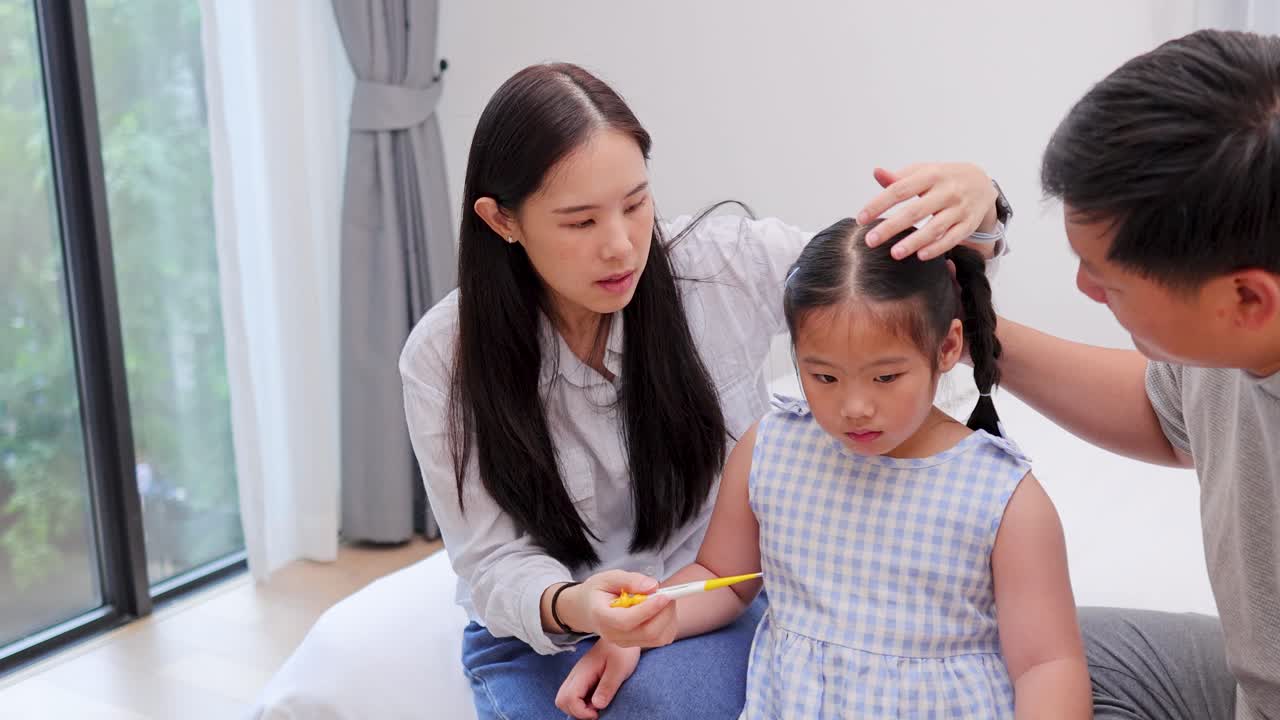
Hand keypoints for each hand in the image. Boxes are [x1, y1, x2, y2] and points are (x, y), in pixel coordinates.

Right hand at [555, 639, 640, 718]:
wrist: (620, 635)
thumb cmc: (622, 652)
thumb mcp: (619, 670)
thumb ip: (607, 687)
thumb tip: (596, 706)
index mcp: (583, 672)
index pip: (568, 698)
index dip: (581, 712)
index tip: (598, 712)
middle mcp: (575, 675)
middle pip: (561, 700)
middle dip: (576, 712)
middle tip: (595, 711)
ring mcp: (577, 676)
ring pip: (564, 699)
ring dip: (578, 708)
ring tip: (597, 706)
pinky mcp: (581, 678)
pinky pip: (572, 695)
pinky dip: (581, 703)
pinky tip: (596, 699)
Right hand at [559, 570, 677, 647]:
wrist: (587, 610)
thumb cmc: (598, 592)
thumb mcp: (608, 578)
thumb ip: (630, 580)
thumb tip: (653, 586)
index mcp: (602, 618)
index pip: (627, 621)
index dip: (649, 609)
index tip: (664, 595)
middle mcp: (614, 636)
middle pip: (648, 632)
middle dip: (665, 612)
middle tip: (669, 592)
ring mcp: (626, 643)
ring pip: (659, 638)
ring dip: (669, 618)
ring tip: (664, 599)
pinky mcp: (637, 644)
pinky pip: (661, 639)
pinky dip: (669, 624)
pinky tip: (662, 609)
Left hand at [856, 163, 998, 259]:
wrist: (982, 182)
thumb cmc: (943, 178)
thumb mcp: (924, 172)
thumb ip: (899, 177)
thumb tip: (876, 172)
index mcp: (931, 175)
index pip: (900, 189)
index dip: (879, 204)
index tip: (861, 218)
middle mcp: (947, 191)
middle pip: (915, 211)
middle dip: (891, 227)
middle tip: (870, 241)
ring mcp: (959, 208)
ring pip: (935, 227)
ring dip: (914, 241)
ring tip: (894, 253)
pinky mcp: (969, 224)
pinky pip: (953, 238)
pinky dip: (937, 248)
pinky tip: (920, 256)